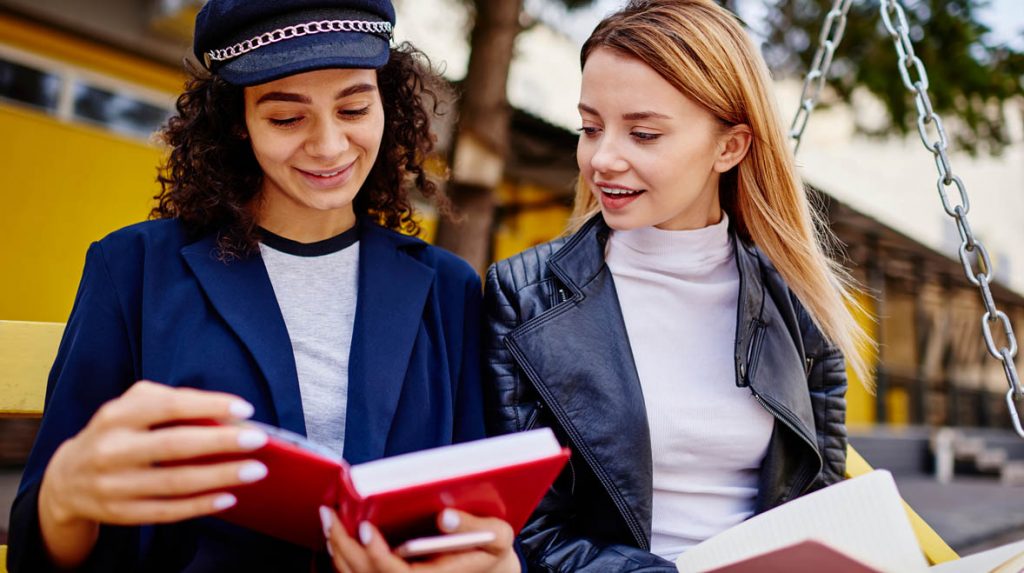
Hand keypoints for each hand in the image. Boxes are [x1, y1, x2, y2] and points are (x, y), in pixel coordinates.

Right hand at [38, 381, 270, 566]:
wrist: (66, 479)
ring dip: (220, 477)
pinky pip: (167, 511)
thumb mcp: (129, 406)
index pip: (168, 406)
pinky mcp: (121, 513)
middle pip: (175, 446)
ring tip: (255, 471)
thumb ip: (169, 400)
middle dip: (221, 442)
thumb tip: (222, 411)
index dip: (208, 405)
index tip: (245, 409)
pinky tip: (229, 498)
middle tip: (258, 440)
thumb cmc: (115, 433)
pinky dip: (201, 506)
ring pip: (175, 483)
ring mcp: (114, 485)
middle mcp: (111, 450)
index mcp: (116, 416)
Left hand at [322, 507, 519, 572]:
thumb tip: (445, 517)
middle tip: (329, 514)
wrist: (489, 567)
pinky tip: (336, 533)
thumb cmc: (492, 548)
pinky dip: (342, 555)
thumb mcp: (498, 536)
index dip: (375, 553)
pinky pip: (357, 572)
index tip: (365, 527)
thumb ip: (475, 528)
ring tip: (328, 519)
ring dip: (336, 550)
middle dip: (342, 545)